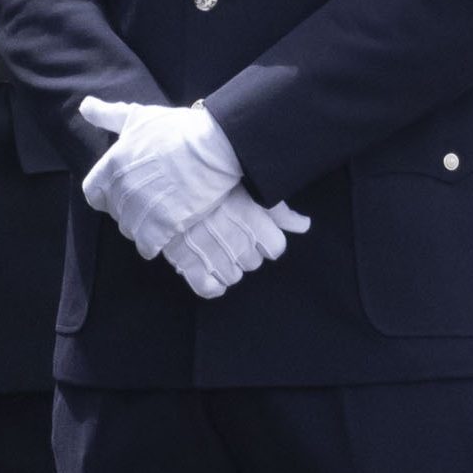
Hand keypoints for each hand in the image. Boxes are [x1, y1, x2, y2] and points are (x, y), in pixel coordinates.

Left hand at [77, 96, 245, 257]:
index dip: (108, 193)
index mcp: (111, 166)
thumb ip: (108, 115)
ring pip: (131, 230)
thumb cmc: (177, 128)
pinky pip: (147, 246)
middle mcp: (120, 190)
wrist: (213, 145)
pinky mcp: (160, 227)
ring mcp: (139, 211)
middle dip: (131, 208)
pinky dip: (155, 243)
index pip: (94, 193)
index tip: (126, 189)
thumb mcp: (139, 117)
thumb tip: (84, 106)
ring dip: (144, 225)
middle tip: (154, 197)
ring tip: (163, 212)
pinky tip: (169, 231)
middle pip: (116, 213)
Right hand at [163, 192, 294, 300]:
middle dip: (247, 251)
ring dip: (229, 266)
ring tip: (218, 248)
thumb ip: (280, 211)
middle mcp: (236, 241)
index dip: (268, 241)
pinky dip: (213, 285)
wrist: (167, 183)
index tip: (256, 232)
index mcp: (253, 221)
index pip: (276, 248)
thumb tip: (304, 225)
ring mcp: (213, 256)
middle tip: (232, 235)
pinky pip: (209, 288)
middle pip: (254, 262)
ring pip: (234, 276)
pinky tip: (211, 273)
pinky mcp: (189, 265)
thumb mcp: (250, 189)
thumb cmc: (213, 183)